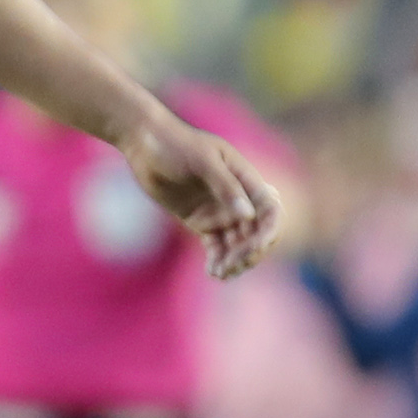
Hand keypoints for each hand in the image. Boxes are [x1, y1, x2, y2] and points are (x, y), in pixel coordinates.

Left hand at [120, 115, 283, 279]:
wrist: (146, 145)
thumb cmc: (177, 145)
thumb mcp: (203, 161)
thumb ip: (226, 187)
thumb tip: (247, 216)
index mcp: (247, 179)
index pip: (271, 209)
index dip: (269, 230)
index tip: (255, 247)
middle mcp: (238, 198)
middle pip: (257, 231)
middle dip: (250, 251)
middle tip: (232, 265)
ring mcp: (220, 211)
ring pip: (237, 242)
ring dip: (234, 260)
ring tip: (220, 273)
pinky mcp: (201, 221)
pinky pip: (216, 245)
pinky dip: (218, 259)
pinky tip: (212, 272)